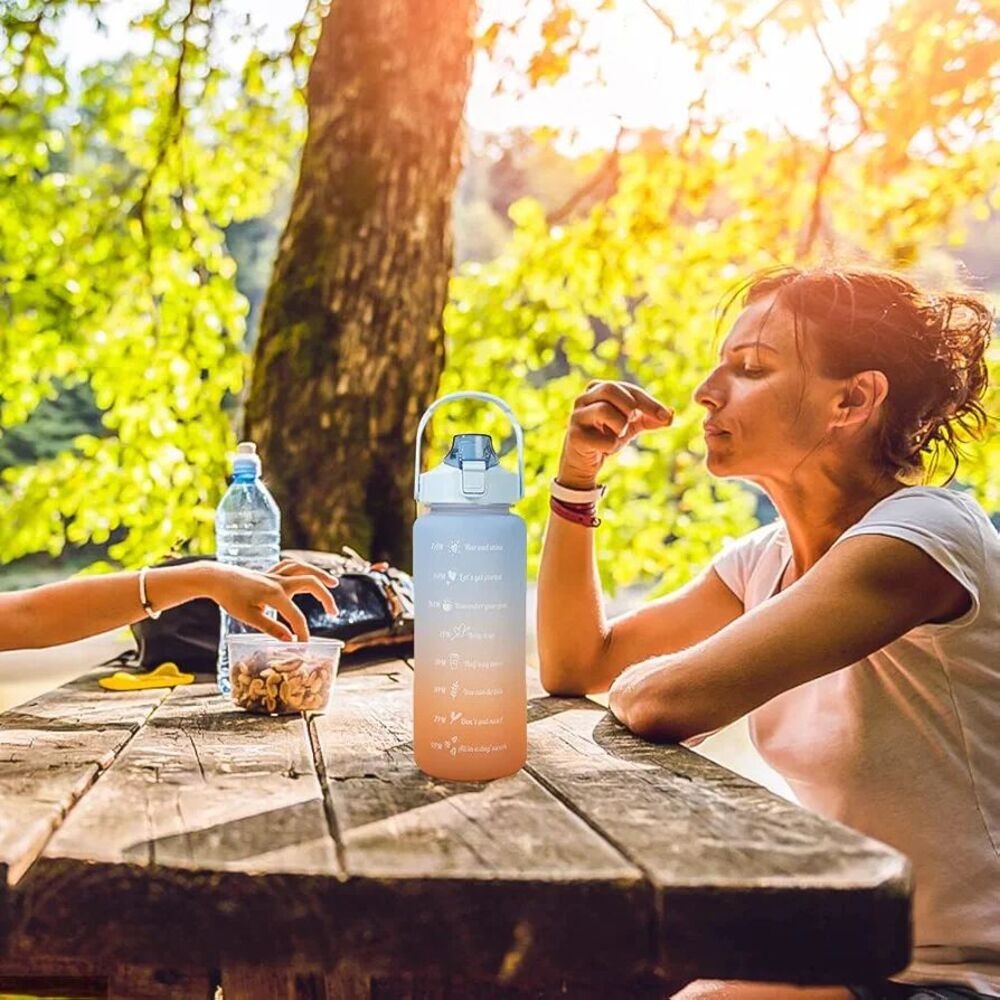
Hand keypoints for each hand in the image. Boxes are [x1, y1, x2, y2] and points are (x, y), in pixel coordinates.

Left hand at [206, 559, 339, 641]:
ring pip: (303, 568)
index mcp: (274, 595)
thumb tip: (289, 640)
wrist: (217, 578)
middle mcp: (279, 582)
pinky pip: (292, 566)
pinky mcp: (271, 572)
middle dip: (325, 597)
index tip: (305, 645)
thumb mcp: (248, 616)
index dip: (303, 632)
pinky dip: (304, 569)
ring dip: (320, 574)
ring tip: (333, 583)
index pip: (296, 616)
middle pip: (310, 583)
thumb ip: (270, 628)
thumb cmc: (230, 598)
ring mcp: (276, 575)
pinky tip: (309, 574)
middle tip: (333, 612)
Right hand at [558, 380, 673, 487]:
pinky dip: (611, 446)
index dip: (649, 402)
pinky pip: (602, 438)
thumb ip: (650, 419)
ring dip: (619, 425)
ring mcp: (576, 416)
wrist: (584, 462)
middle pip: (610, 389)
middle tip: (633, 421)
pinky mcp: (575, 436)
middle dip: (630, 405)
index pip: (628, 389)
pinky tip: (604, 449)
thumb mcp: (631, 425)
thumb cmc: (606, 437)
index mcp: (598, 390)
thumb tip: (671, 415)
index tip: (665, 416)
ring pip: (603, 410)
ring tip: (617, 435)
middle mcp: (584, 398)